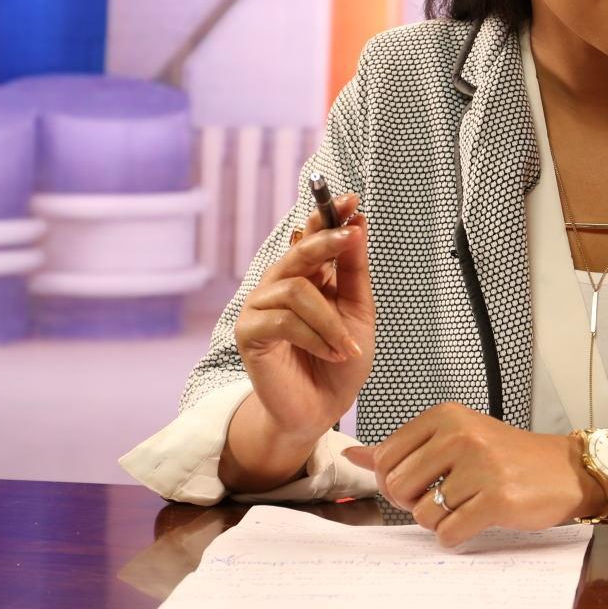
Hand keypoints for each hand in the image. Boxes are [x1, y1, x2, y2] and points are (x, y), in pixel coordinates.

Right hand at [233, 192, 374, 441]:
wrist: (321, 410)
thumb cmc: (339, 361)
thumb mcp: (358, 313)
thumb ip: (354, 271)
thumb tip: (358, 223)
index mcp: (307, 276)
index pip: (312, 235)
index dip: (328, 214)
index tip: (352, 199)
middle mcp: (279, 285)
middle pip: (299, 251)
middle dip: (326, 241)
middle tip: (351, 236)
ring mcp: (260, 308)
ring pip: (296, 290)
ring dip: (329, 320)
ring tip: (346, 346)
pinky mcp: (249, 334)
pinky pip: (283, 320)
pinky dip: (315, 337)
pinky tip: (331, 353)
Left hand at [343, 403, 606, 547]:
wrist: (564, 470)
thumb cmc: (506, 456)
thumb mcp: (455, 438)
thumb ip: (403, 448)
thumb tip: (354, 454)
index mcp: (445, 416)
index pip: (386, 459)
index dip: (399, 480)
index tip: (426, 480)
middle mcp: (460, 436)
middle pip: (399, 488)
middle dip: (417, 503)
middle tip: (449, 495)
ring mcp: (480, 467)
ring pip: (423, 515)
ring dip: (441, 521)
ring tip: (469, 505)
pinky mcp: (497, 499)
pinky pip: (450, 534)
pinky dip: (458, 535)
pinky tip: (478, 519)